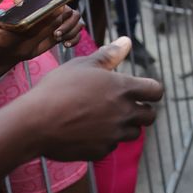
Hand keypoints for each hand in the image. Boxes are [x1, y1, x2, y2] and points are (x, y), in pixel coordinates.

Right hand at [0, 0, 82, 69]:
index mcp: (11, 39)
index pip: (40, 21)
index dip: (50, 3)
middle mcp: (24, 48)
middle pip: (52, 26)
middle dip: (56, 6)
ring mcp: (30, 53)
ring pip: (55, 33)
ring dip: (56, 15)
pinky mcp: (32, 53)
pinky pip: (51, 39)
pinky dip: (53, 24)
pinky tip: (47, 10)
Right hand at [23, 37, 163, 160]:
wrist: (36, 122)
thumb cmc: (58, 88)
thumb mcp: (83, 65)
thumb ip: (109, 55)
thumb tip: (127, 41)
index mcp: (123, 88)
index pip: (156, 91)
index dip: (151, 90)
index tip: (143, 91)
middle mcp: (124, 113)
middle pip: (150, 116)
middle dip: (142, 111)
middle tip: (124, 106)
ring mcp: (114, 135)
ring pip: (133, 133)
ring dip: (125, 126)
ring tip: (103, 117)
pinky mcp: (101, 151)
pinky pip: (111, 146)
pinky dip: (105, 140)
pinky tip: (87, 131)